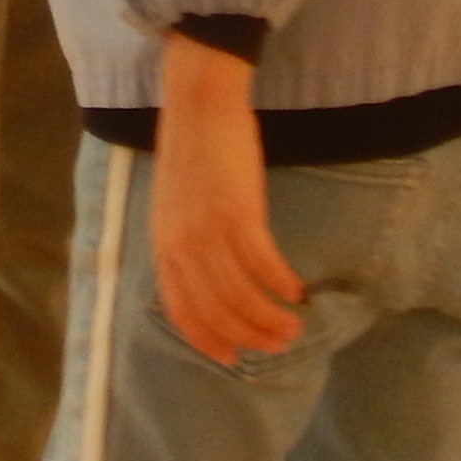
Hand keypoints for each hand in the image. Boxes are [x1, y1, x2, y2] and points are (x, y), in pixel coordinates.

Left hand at [148, 40, 303, 365]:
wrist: (199, 104)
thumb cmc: (192, 152)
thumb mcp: (174, 207)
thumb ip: (185, 244)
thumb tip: (209, 280)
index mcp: (162, 246)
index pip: (180, 310)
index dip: (206, 338)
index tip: (231, 356)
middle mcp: (181, 246)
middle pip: (216, 310)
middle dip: (249, 335)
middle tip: (279, 345)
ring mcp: (208, 231)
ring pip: (241, 295)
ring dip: (271, 318)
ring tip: (294, 326)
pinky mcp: (237, 213)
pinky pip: (263, 264)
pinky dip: (281, 283)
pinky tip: (298, 291)